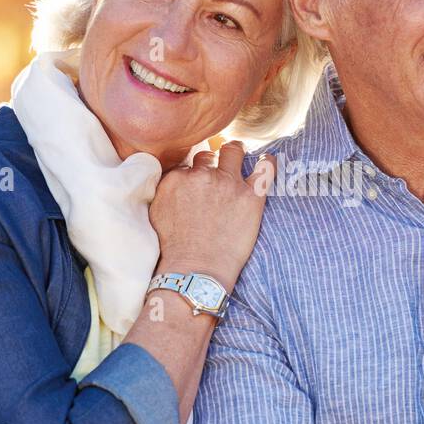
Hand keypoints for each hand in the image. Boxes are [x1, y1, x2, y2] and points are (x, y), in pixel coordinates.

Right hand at [148, 141, 271, 291]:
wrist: (195, 271)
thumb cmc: (173, 249)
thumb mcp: (156, 212)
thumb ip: (165, 190)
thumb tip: (173, 181)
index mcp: (176, 178)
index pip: (188, 164)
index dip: (194, 174)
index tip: (199, 184)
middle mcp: (201, 175)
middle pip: (208, 157)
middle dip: (212, 163)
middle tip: (217, 176)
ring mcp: (227, 183)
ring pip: (232, 152)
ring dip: (234, 155)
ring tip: (239, 161)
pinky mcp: (250, 196)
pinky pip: (264, 168)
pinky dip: (267, 162)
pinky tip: (268, 160)